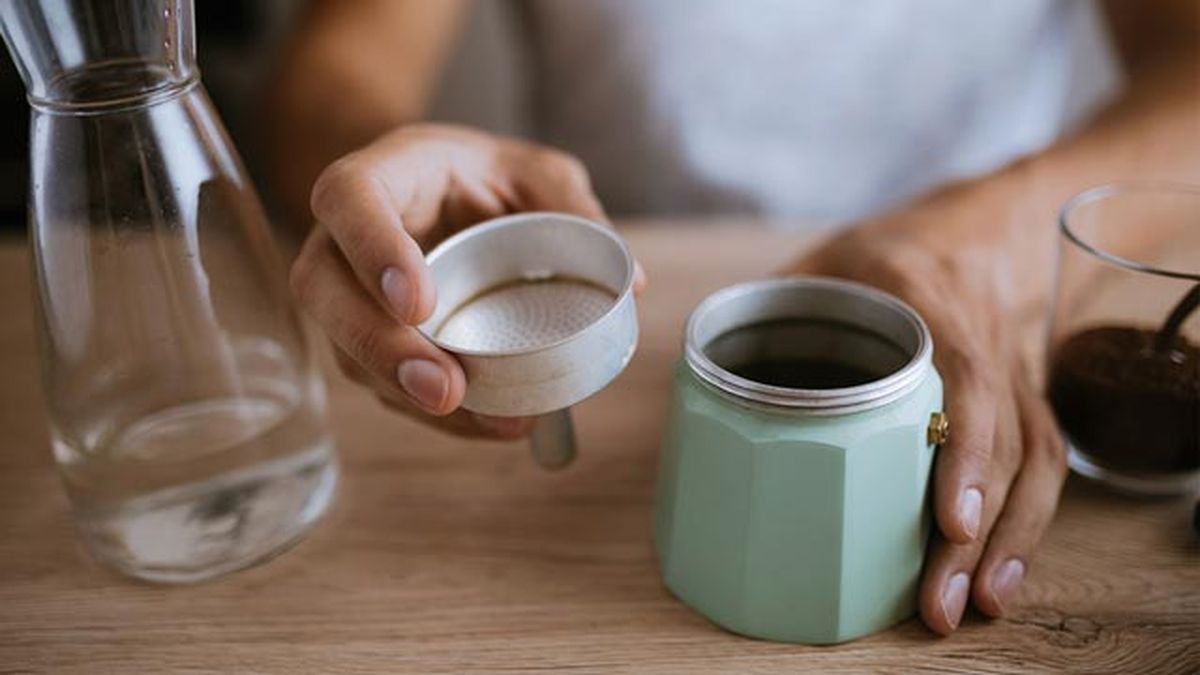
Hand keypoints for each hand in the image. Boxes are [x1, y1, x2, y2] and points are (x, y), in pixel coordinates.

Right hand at [291, 124, 635, 438]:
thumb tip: (631, 284)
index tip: (419, 302)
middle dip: (380, 349)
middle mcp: (342, 237)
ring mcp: (345, 294)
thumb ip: (572, 208)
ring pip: (347, 351)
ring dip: (407, 394)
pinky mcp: (364, 342)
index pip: (349, 199)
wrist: (436, 195)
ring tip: (484, 418)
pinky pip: (381, 384)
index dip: (373, 250)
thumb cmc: (480, 177)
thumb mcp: (531, 172)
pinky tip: (488, 423)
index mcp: (379, 175)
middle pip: (323, 292)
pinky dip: (432, 412)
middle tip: (444, 388)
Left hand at [791, 208, 1066, 634]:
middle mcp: (983, 335)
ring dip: (1008, 540)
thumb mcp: (818, 262)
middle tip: (940, 601)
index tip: (950, 519)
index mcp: (926, 293)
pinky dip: (1026, 522)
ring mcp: (1013, 369)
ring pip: (1034, 459)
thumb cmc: (879, 252)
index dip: (965, 448)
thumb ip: (766, 309)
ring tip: (973, 603)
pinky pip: (1042, 462)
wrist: (969, 228)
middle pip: (1002, 439)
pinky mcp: (1023, 398)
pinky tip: (998, 574)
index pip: (966, 373)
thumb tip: (696, 373)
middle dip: (977, 529)